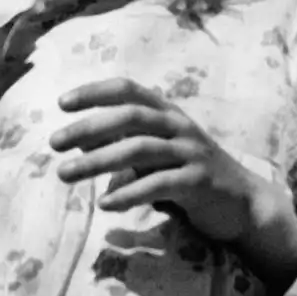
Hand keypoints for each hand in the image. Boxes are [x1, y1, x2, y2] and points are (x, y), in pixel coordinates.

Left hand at [50, 79, 296, 279]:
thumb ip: (126, 147)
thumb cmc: (193, 175)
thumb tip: (82, 146)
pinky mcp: (198, 182)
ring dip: (97, 161)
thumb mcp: (158, 155)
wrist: (242, 203)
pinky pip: (159, 184)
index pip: (129, 90)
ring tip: (66, 174)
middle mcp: (180, 127)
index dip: (95, 92)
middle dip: (88, 127)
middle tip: (54, 143)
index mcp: (169, 114)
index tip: (62, 103)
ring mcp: (191, 153)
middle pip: (130, 117)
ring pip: (139, 149)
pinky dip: (128, 193)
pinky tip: (105, 205)